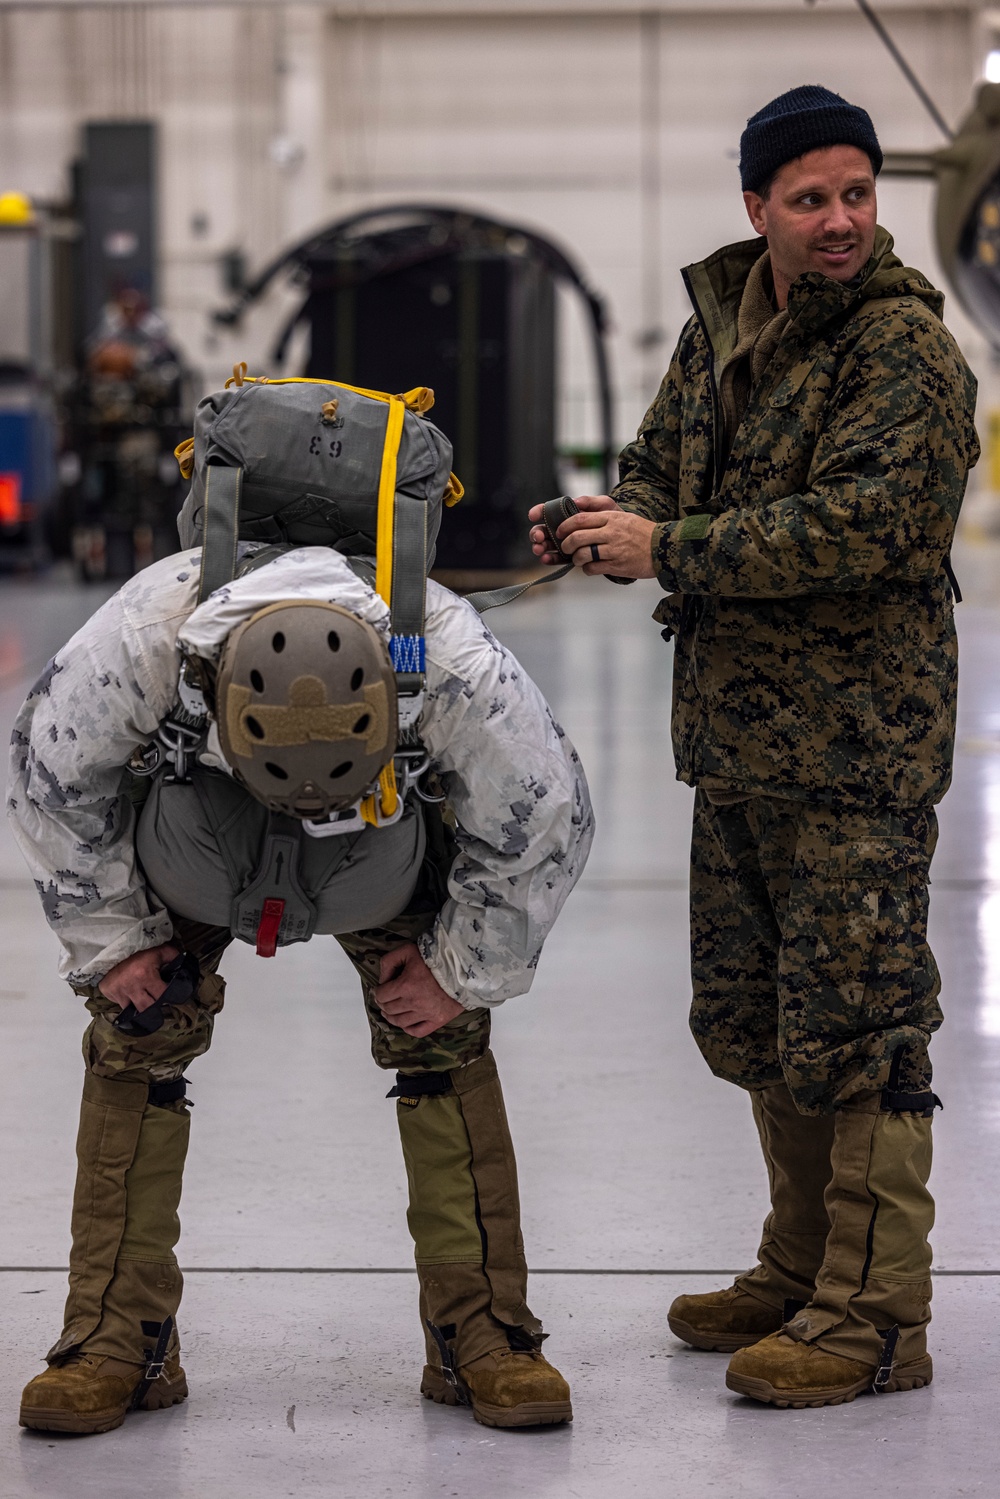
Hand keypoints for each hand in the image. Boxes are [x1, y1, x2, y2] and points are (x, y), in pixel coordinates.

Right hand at [99, 943, 179, 1010]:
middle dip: (154, 1008)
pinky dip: (126, 1002)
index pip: (162, 996)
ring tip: (144, 1001)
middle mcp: (132, 986)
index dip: (168, 998)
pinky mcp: (108, 992)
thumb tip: (184, 967)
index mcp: (146, 975)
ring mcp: (119, 991)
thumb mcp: (159, 951)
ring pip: (132, 1010)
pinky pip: (120, 1004)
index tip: (170, 997)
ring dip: (139, 1007)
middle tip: (157, 1003)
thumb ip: (173, 958)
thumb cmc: (138, 950)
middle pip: (147, 1009)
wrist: (113, 945)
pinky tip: (130, 996)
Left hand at [374, 943, 465, 1036]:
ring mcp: (426, 1014)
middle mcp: (414, 1003)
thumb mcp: (407, 950)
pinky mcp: (438, 1020)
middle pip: (389, 1009)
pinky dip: (408, 1028)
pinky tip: (406, 1022)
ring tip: (391, 1011)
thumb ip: (389, 961)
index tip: (381, 988)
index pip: (381, 995)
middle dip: (383, 1004)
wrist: (463, 967)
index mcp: (405, 985)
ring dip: (391, 1017)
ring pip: (400, 1022)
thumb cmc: (434, 957)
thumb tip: (382, 980)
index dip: (378, 991)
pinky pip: (417, 1031)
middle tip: (384, 999)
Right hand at [528, 494, 617, 564]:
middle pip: (543, 529)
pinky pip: (556, 558)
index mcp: (567, 514)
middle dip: (537, 533)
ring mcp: (565, 543)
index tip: (533, 515)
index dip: (539, 512)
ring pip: (546, 545)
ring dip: (540, 547)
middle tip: (539, 537)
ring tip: (540, 549)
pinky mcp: (570, 557)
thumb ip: (591, 501)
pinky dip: (549, 559)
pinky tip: (546, 559)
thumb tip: (575, 502)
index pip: (549, 511)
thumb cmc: (613, 518)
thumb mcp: (605, 506)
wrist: (624, 538)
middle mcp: (563, 528)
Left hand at [529, 495, 656, 577]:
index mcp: (612, 518)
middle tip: (565, 548)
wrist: (664, 548)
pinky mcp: (617, 565)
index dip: (565, 526)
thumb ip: (602, 514)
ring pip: (583, 554)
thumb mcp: (624, 516)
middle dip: (566, 544)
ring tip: (577, 559)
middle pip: (577, 537)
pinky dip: (587, 569)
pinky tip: (590, 567)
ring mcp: (614, 550)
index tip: (560, 531)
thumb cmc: (642, 532)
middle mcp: (611, 532)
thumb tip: (578, 509)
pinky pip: (593, 568)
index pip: (580, 519)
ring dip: (575, 559)